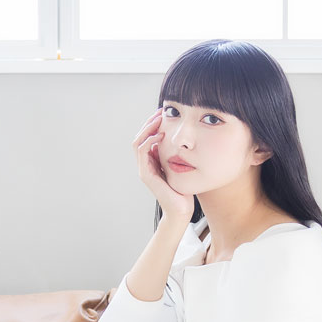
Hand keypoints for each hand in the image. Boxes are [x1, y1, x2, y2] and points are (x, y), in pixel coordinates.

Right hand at [134, 106, 195, 222]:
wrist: (181, 210)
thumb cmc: (184, 190)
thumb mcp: (182, 166)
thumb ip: (177, 154)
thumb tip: (184, 138)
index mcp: (152, 161)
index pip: (146, 137)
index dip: (153, 124)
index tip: (164, 112)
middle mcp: (145, 164)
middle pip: (140, 136)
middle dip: (149, 122)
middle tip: (161, 111)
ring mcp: (144, 169)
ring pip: (138, 141)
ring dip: (148, 128)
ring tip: (160, 119)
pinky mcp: (146, 174)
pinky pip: (142, 151)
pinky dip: (149, 140)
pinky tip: (160, 134)